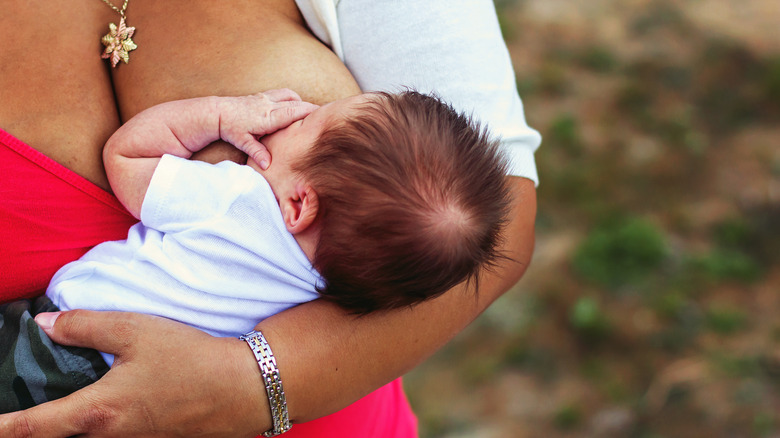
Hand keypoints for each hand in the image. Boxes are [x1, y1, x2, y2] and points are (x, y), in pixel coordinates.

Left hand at [0, 310, 268, 437]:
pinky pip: (121, 437)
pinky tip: (120, 405)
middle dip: (37, 428)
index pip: (33, 427)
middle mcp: (112, 436)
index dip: (3, 427)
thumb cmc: (191, 358)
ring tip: (72, 406)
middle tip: (26, 413)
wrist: (246, 388)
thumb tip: (45, 324)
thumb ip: (85, 326)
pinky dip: (106, 425)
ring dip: (75, 426)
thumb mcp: (136, 330)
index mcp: (98, 411)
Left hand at [218, 88, 317, 168]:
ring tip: (310, 113)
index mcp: (267, 117)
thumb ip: (257, 152)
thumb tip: (268, 165)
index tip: (322, 116)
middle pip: (297, 103)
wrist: (217, 112)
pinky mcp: (263, 95)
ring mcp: (266, 98)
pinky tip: (294, 107)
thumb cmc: (231, 128)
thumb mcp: (243, 143)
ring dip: (302, 102)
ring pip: (291, 95)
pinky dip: (292, 98)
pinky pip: (283, 93)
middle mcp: (269, 105)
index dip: (309, 113)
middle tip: (326, 114)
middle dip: (312, 108)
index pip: (294, 112)